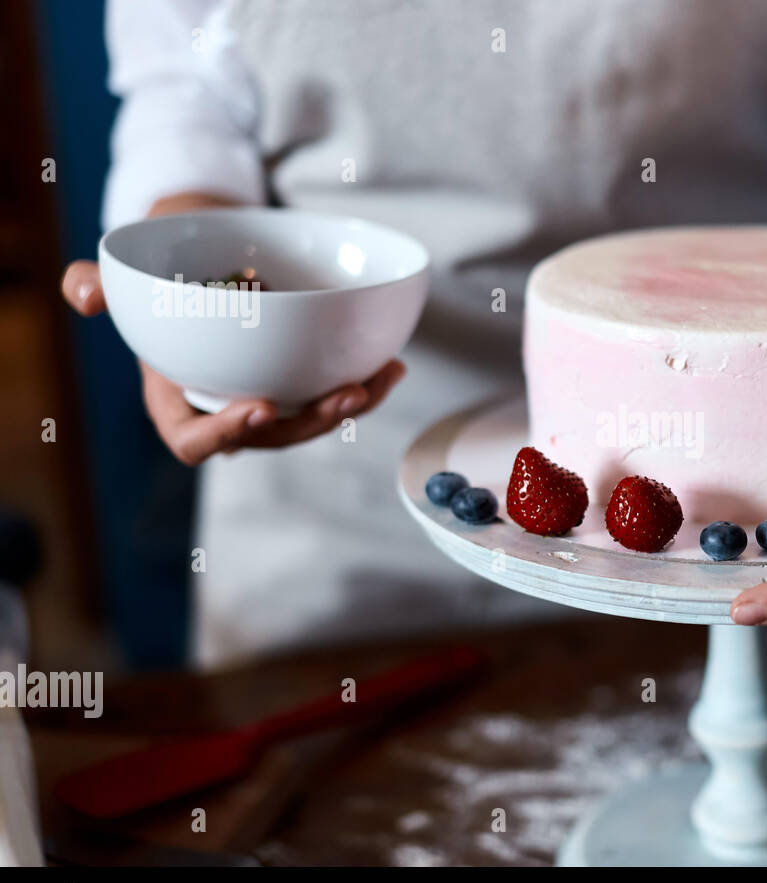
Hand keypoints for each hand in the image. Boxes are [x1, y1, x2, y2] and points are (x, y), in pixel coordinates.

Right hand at [60, 192, 406, 465]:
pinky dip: (365, 385)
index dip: (226, 433)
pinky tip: (391, 365)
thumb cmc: (159, 280)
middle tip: (343, 397)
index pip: (194, 440)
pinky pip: (333, 397)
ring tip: (378, 380)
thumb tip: (82, 291)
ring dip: (350, 408)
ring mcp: (269, 402)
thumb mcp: (127, 280)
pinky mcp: (302, 386)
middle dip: (310, 423)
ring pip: (311, 422)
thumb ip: (97, 286)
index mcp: (177, 402)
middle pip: (271, 437)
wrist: (199, 268)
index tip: (258, 408)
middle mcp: (227, 410)